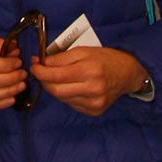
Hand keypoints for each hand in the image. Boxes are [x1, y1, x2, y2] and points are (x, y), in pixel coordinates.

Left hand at [30, 47, 147, 115]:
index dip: (40, 72)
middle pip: (56, 90)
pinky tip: (70, 86)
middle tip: (41, 72)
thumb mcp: (83, 51)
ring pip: (62, 98)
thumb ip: (60, 58)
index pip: (56, 75)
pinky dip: (65, 95)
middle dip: (43, 81)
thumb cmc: (105, 59)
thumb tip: (40, 63)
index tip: (34, 65)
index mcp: (91, 71)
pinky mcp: (95, 111)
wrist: (127, 73)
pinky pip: (71, 104)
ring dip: (54, 88)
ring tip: (57, 77)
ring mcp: (95, 103)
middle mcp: (94, 89)